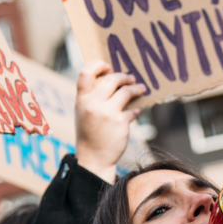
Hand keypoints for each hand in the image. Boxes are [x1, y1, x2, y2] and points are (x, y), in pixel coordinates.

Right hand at [74, 60, 146, 182]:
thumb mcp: (83, 113)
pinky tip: (137, 110)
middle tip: (131, 78)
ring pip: (125, 92)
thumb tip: (113, 82)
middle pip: (111, 79)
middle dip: (124, 77)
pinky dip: (137, 108)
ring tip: (141, 89)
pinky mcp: (119, 122)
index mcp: (81, 100)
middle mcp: (92, 104)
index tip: (108, 65)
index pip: (85, 73)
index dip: (97, 65)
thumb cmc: (90, 134)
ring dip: (135, 89)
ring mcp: (106, 113)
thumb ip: (92, 98)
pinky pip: (133, 109)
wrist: (93, 158)